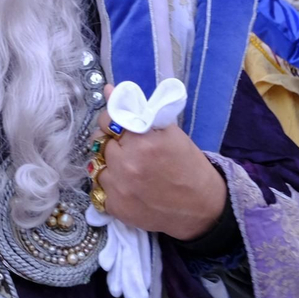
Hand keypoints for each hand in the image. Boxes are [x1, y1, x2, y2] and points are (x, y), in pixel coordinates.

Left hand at [94, 89, 225, 241]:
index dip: (112, 122)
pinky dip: (110, 186)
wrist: (202, 207)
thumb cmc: (188, 166)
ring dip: (108, 165)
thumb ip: (138, 111)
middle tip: (126, 149)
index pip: (108, 121)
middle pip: (99, 144)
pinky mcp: (116, 207)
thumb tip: (110, 89)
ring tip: (127, 169)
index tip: (119, 127)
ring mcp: (120, 188)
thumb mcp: (169, 132)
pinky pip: (99, 189)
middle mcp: (128, 164)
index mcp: (143, 141)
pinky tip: (127, 186)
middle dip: (110, 144)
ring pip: (96, 167)